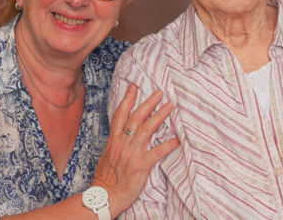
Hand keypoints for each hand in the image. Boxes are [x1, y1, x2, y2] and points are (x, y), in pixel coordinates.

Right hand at [91, 84, 178, 216]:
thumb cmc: (106, 177)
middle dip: (148, 103)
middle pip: (135, 117)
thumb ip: (117, 142)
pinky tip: (177, 140)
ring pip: (146, 129)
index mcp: (114, 140)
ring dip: (159, 116)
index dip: (127, 99)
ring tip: (169, 106)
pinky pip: (156, 153)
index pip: (120, 115)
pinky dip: (167, 145)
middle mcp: (123, 143)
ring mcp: (132, 154)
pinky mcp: (141, 166)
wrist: (105, 195)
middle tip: (159, 92)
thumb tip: (125, 133)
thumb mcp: (108, 154)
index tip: (134, 87)